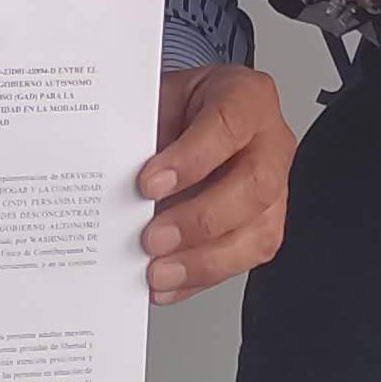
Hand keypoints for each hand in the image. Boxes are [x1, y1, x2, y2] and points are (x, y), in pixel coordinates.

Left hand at [140, 62, 294, 305]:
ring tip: (157, 272)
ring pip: (258, 232)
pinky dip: (200, 278)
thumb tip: (105, 174)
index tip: (148, 183)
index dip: (192, 158)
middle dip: (200, 220)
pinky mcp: (264, 225)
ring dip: (204, 261)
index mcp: (247, 97)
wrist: (192, 118)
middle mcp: (270, 143)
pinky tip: (168, 283)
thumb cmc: (180, 107)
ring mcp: (274, 189)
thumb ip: (141, 130)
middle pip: (255, 186)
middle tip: (151, 238)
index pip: (229, 124)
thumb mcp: (157, 99)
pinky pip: (243, 260)